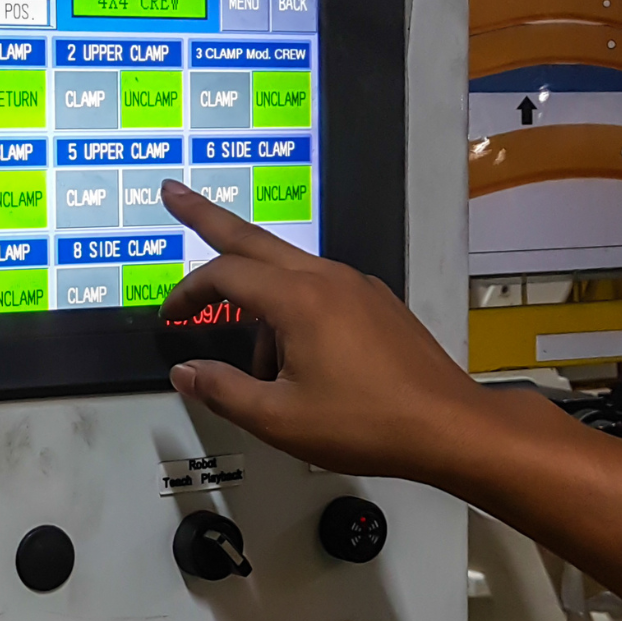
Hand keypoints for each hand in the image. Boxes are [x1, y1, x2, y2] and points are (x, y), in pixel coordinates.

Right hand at [159, 179, 493, 480]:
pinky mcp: (378, 304)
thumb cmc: (366, 424)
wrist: (452, 428)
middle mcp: (327, 278)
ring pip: (287, 273)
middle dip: (207, 216)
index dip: (188, 293)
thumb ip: (222, 390)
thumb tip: (184, 371)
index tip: (169, 317)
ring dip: (257, 303)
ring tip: (261, 371)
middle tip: (173, 193)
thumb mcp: (279, 419)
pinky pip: (319, 292)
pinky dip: (293, 313)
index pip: (224, 275)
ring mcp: (357, 286)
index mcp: (299, 299)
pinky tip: (300, 364)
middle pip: (253, 238)